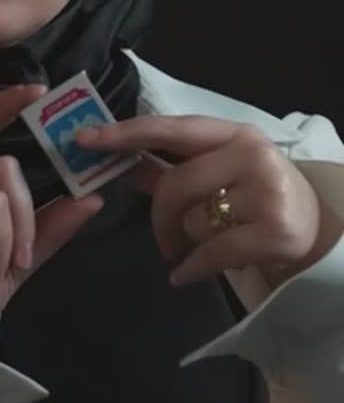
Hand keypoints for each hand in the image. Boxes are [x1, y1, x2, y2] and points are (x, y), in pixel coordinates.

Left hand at [78, 115, 343, 286]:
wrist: (319, 233)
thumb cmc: (258, 199)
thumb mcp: (219, 174)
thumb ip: (168, 168)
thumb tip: (116, 161)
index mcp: (233, 133)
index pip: (172, 128)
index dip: (126, 133)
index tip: (84, 139)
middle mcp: (252, 154)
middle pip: (174, 183)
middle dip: (158, 217)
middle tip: (161, 239)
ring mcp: (266, 192)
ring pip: (191, 220)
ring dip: (184, 241)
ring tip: (200, 247)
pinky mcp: (274, 231)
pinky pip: (208, 253)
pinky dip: (189, 269)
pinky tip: (185, 275)